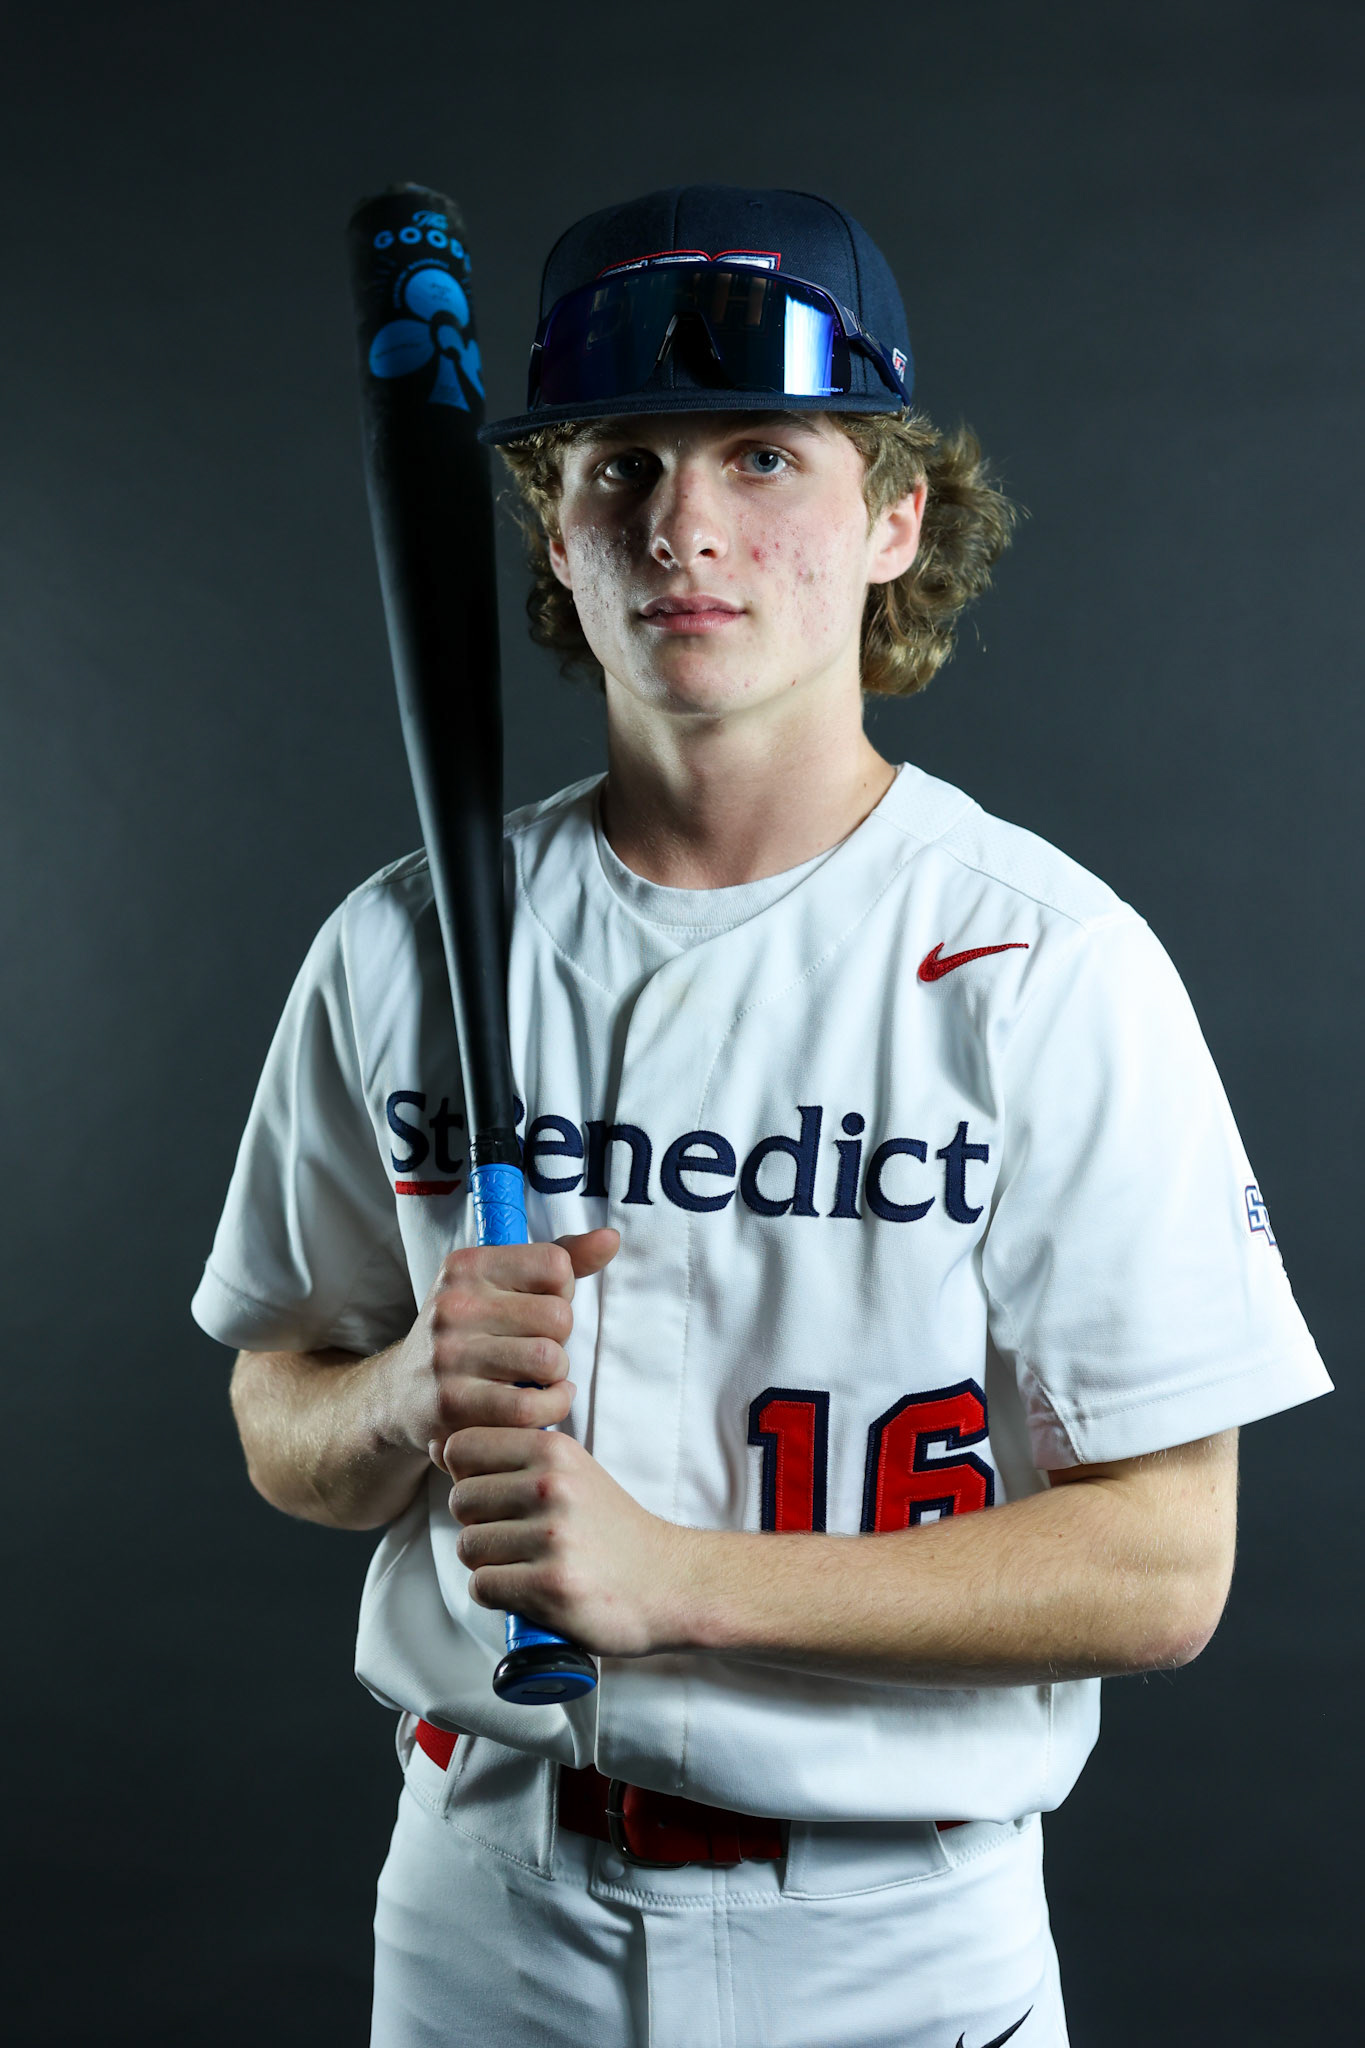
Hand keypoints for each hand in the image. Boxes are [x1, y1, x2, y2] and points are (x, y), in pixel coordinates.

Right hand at [376, 1228, 619, 1462]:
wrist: (402, 1394)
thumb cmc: (470, 1332)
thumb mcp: (502, 1284)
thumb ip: (561, 1258)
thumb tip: (611, 1238)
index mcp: (466, 1266)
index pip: (556, 1265)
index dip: (561, 1292)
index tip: (538, 1308)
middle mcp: (453, 1305)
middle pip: (559, 1317)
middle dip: (560, 1339)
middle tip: (536, 1350)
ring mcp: (449, 1356)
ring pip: (549, 1361)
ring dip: (556, 1377)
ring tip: (537, 1378)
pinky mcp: (452, 1405)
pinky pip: (530, 1407)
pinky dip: (549, 1408)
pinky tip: (539, 1403)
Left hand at [444, 1427, 697, 1657]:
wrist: (669, 1583)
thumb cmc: (611, 1530)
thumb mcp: (574, 1471)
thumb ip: (518, 1457)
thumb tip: (439, 1446)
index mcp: (554, 1450)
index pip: (462, 1446)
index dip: (465, 1474)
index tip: (492, 1495)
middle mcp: (551, 1486)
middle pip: (459, 1501)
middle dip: (476, 1524)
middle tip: (512, 1538)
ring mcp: (551, 1536)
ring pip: (468, 1547)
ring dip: (487, 1563)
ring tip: (523, 1564)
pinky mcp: (550, 1585)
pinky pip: (483, 1586)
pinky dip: (498, 1594)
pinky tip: (527, 1589)